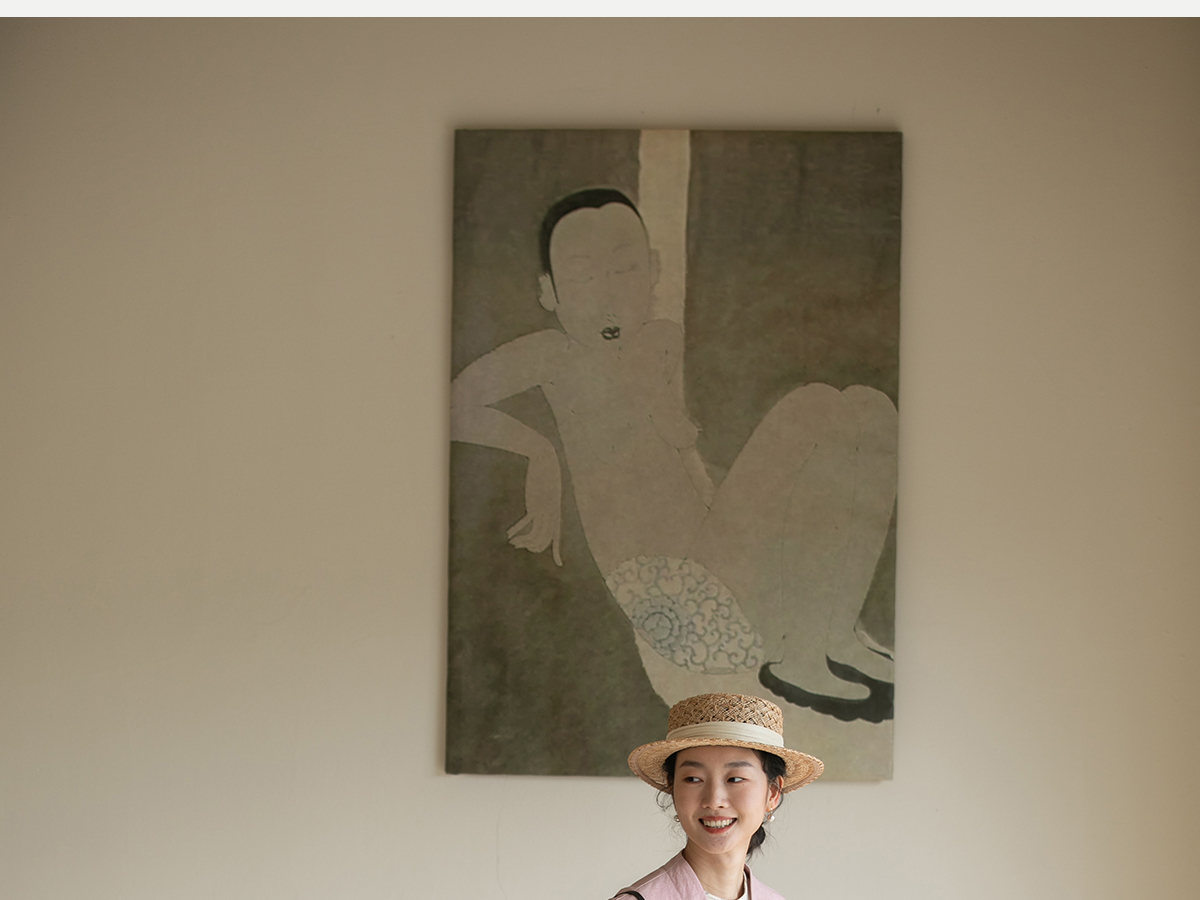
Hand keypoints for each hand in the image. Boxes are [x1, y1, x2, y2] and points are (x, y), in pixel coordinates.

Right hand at [505, 449, 562, 565]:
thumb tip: (539, 509)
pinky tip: (509, 533)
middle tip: (519, 545)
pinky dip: (518, 530)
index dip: (558, 552)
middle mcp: (552, 514)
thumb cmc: (546, 474)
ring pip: (536, 535)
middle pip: (544, 540)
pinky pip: (527, 523)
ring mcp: (545, 510)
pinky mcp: (536, 503)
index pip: (557, 536)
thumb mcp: (548, 490)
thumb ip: (545, 501)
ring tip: (513, 542)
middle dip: (531, 547)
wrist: (545, 459)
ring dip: (524, 541)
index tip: (560, 564)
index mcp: (556, 513)